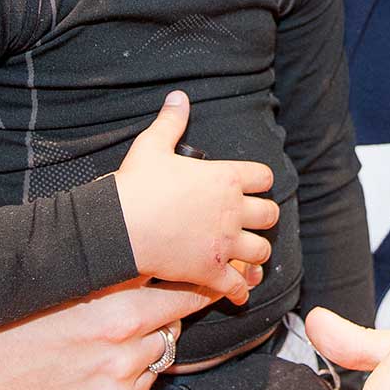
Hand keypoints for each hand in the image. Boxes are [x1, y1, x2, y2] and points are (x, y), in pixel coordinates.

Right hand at [0, 280, 220, 389]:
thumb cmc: (20, 314)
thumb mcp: (68, 278)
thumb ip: (117, 266)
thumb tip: (157, 244)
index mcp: (115, 304)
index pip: (182, 286)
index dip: (197, 275)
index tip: (210, 267)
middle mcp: (123, 342)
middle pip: (179, 316)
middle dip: (179, 303)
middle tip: (171, 292)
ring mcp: (119, 376)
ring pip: (163, 346)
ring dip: (152, 336)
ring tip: (118, 328)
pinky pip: (146, 378)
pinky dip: (136, 367)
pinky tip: (106, 357)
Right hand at [115, 92, 276, 303]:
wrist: (119, 227)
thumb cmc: (136, 185)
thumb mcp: (152, 145)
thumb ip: (171, 121)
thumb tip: (179, 97)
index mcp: (225, 178)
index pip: (264, 177)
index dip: (260, 181)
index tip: (252, 186)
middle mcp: (233, 211)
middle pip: (270, 215)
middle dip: (263, 218)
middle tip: (251, 221)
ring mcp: (225, 244)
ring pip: (261, 251)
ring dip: (256, 252)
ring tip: (246, 253)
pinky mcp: (212, 271)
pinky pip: (238, 286)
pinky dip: (241, 290)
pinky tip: (239, 292)